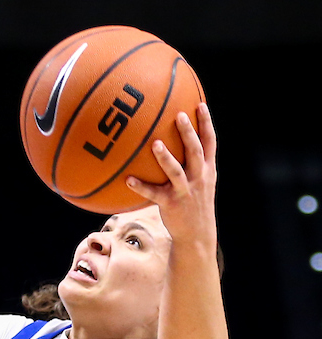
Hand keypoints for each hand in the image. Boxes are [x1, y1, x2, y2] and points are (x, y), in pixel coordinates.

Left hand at [127, 102, 216, 250]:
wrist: (197, 234)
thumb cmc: (193, 204)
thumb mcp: (199, 182)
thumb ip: (191, 164)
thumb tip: (172, 142)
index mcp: (207, 170)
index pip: (210, 142)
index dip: (206, 123)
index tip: (200, 104)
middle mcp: (199, 177)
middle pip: (196, 151)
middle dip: (189, 133)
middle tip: (179, 115)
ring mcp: (185, 191)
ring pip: (177, 171)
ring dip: (166, 158)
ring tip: (156, 144)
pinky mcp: (171, 204)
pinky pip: (153, 194)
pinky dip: (141, 186)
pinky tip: (128, 180)